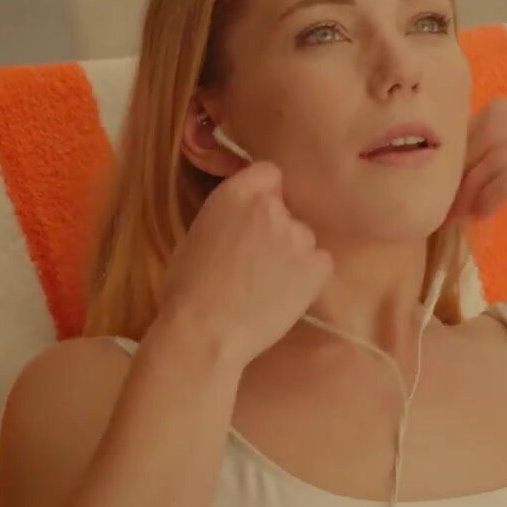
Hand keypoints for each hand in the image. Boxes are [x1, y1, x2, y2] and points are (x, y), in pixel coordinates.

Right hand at [157, 162, 332, 365]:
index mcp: (238, 193)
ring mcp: (300, 236)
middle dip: (276, 228)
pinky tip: (286, 294)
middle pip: (287, 209)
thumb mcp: (199, 233)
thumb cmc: (187, 289)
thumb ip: (230, 216)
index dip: (264, 194)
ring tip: (268, 284)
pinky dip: (308, 276)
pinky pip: (320, 262)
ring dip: (292, 253)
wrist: (205, 333)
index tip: (255, 216)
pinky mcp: (319, 265)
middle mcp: (274, 207)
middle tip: (257, 259)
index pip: (269, 173)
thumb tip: (245, 219)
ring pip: (303, 238)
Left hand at [450, 99, 506, 275]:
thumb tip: (460, 167)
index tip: (447, 179)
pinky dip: (487, 197)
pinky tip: (483, 217)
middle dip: (460, 165)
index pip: (494, 113)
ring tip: (461, 215)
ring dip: (469, 187)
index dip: (463, 143)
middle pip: (489, 127)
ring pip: (495, 153)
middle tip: (446, 201)